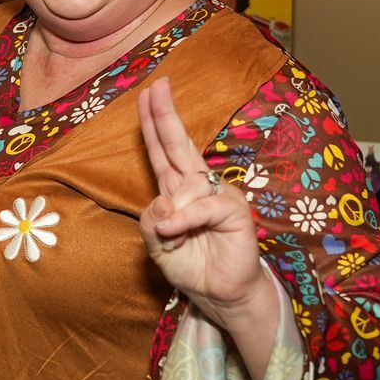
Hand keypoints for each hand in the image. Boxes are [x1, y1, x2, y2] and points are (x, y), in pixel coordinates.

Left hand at [137, 79, 271, 333]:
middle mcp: (197, 185)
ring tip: (172, 238)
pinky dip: (184, 220)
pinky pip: (202, 207)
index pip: (161, 150)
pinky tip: (173, 232)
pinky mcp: (234, 209)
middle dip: (166, 115)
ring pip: (183, 188)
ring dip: (172, 216)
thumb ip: (151, 220)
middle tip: (158, 86)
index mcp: (177, 188)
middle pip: (178, 144)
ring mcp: (217, 194)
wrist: (218, 294)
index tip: (146, 94)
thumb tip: (163, 200)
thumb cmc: (190, 265)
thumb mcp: (156, 243)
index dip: (153, 123)